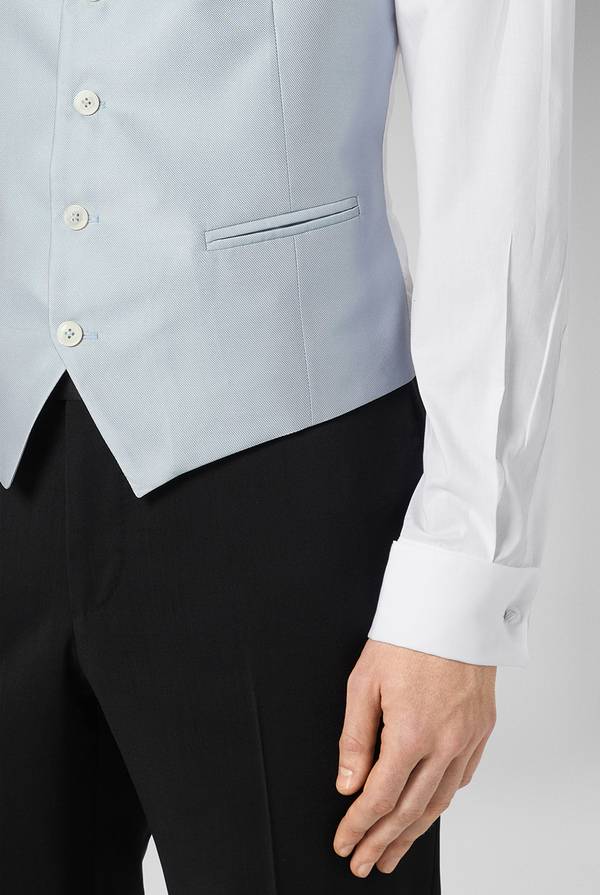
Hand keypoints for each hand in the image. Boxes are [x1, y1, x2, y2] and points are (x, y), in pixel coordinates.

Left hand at [333, 640, 495, 876]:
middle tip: (363, 863)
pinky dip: (442, 802)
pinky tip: (427, 812)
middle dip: (382, 842)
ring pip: (440, 801)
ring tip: (393, 854)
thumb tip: (348, 784)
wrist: (452, 608)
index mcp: (411, 733)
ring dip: (413, 833)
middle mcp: (444, 743)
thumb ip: (355, 738)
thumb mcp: (363, 682)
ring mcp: (467, 738)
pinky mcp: (481, 729)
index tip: (343, 842)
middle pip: (410, 810)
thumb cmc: (405, 638)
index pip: (379, 797)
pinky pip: (462, 778)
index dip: (358, 826)